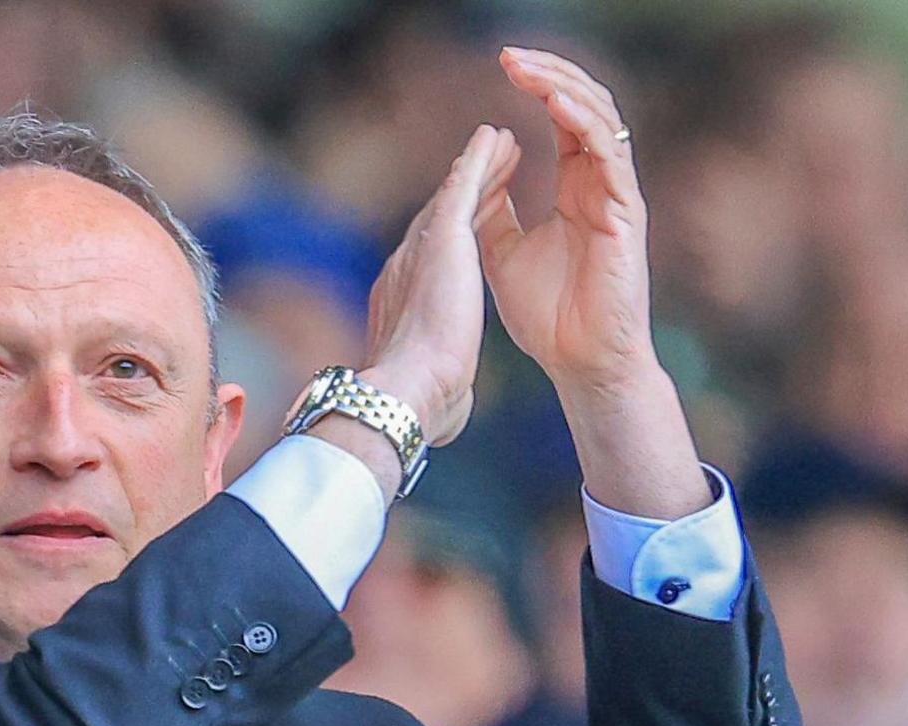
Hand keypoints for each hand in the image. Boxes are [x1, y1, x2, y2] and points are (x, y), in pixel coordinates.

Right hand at [356, 123, 522, 448]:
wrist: (408, 391)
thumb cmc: (423, 402)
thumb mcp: (436, 382)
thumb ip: (442, 376)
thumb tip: (450, 405)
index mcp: (406, 300)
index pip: (435, 258)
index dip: (456, 235)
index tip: (472, 221)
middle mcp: (407, 265)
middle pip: (444, 218)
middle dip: (468, 191)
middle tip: (490, 165)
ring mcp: (422, 248)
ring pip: (454, 195)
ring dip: (478, 167)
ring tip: (502, 143)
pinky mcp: (441, 239)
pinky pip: (464, 188)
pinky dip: (480, 161)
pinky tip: (497, 139)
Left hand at [475, 47, 708, 519]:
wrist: (578, 364)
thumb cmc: (547, 316)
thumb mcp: (502, 250)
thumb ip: (492, 208)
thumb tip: (476, 171)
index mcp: (577, 186)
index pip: (565, 116)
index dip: (539, 85)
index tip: (503, 63)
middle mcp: (602, 184)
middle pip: (586, 106)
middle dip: (550, 74)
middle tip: (510, 55)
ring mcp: (618, 197)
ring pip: (602, 120)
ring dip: (564, 88)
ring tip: (528, 71)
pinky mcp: (627, 215)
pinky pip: (610, 156)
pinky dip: (584, 125)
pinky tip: (556, 106)